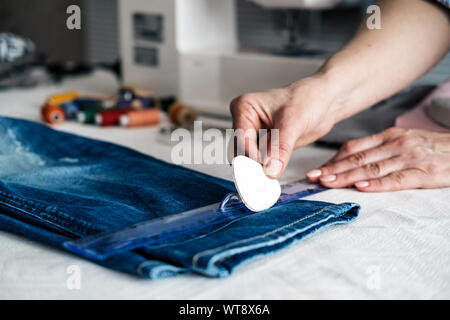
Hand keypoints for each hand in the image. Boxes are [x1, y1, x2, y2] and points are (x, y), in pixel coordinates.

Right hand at [230, 76, 336, 178]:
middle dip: (253, 166)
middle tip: (266, 178)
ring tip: (271, 176)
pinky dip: (266, 169)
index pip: (242, 139)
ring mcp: (254, 134)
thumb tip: (270, 169)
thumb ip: (280, 148)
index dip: (251, 158)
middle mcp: (245, 120)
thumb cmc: (308, 98)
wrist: (324, 102)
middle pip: (241, 151)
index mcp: (244, 107)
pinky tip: (275, 172)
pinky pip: (260, 162)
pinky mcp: (263, 145)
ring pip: (248, 159)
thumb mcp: (294, 123)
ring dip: (259, 170)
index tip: (262, 173)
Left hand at [307, 127, 449, 191]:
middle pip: (358, 158)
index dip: (332, 160)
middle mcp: (396, 145)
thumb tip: (347, 161)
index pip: (354, 148)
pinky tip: (361, 188)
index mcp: (388, 136)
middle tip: (312, 178)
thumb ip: (377, 150)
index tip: (315, 170)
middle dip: (332, 169)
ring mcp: (410, 158)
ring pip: (372, 169)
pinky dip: (377, 184)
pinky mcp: (425, 173)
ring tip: (327, 183)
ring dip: (347, 177)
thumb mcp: (403, 142)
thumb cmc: (431, 148)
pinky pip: (397, 179)